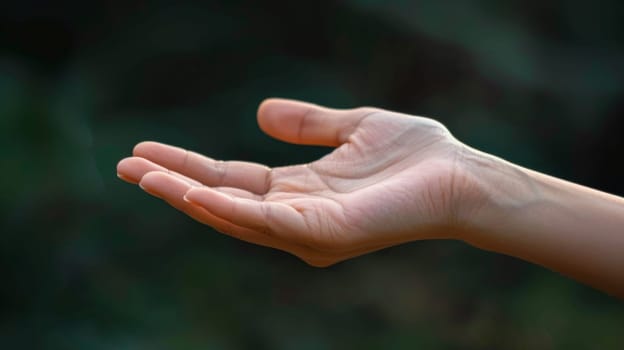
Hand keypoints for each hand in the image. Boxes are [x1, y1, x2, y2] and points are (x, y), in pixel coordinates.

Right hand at [117, 99, 478, 265]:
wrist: (460, 175)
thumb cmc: (415, 155)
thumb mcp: (352, 127)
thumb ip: (309, 124)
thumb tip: (260, 112)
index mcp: (300, 192)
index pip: (232, 181)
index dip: (190, 167)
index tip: (147, 151)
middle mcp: (296, 217)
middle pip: (222, 200)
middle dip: (172, 184)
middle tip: (122, 166)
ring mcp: (307, 231)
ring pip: (233, 215)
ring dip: (186, 196)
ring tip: (142, 176)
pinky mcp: (323, 234)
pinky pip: (263, 222)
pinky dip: (224, 208)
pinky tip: (189, 191)